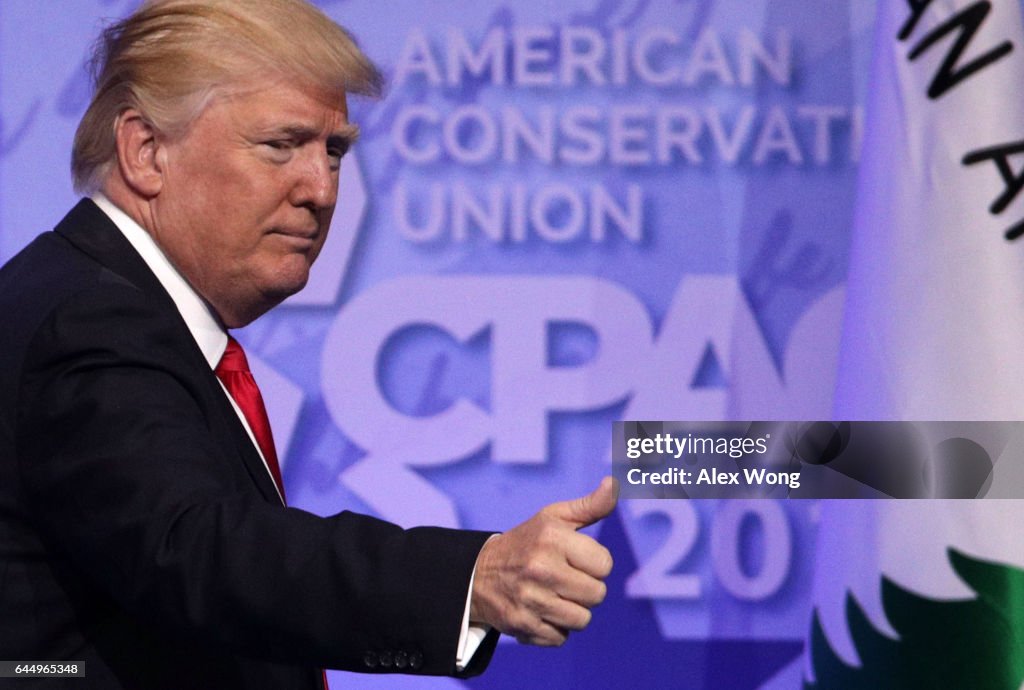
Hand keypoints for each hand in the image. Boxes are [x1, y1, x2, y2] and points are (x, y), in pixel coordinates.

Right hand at [469, 476, 617, 645]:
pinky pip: (561, 638)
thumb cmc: (527, 541)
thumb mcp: (554, 518)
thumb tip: (614, 483)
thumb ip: (590, 505)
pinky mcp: (522, 625)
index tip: (575, 559)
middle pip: (597, 595)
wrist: (478, 574)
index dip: (594, 563)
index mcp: (553, 538)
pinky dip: (554, 628)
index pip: (605, 565)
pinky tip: (539, 611)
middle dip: (585, 588)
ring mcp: (530, 599)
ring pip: (582, 619)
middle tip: (563, 578)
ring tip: (553, 595)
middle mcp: (541, 568)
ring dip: (572, 610)